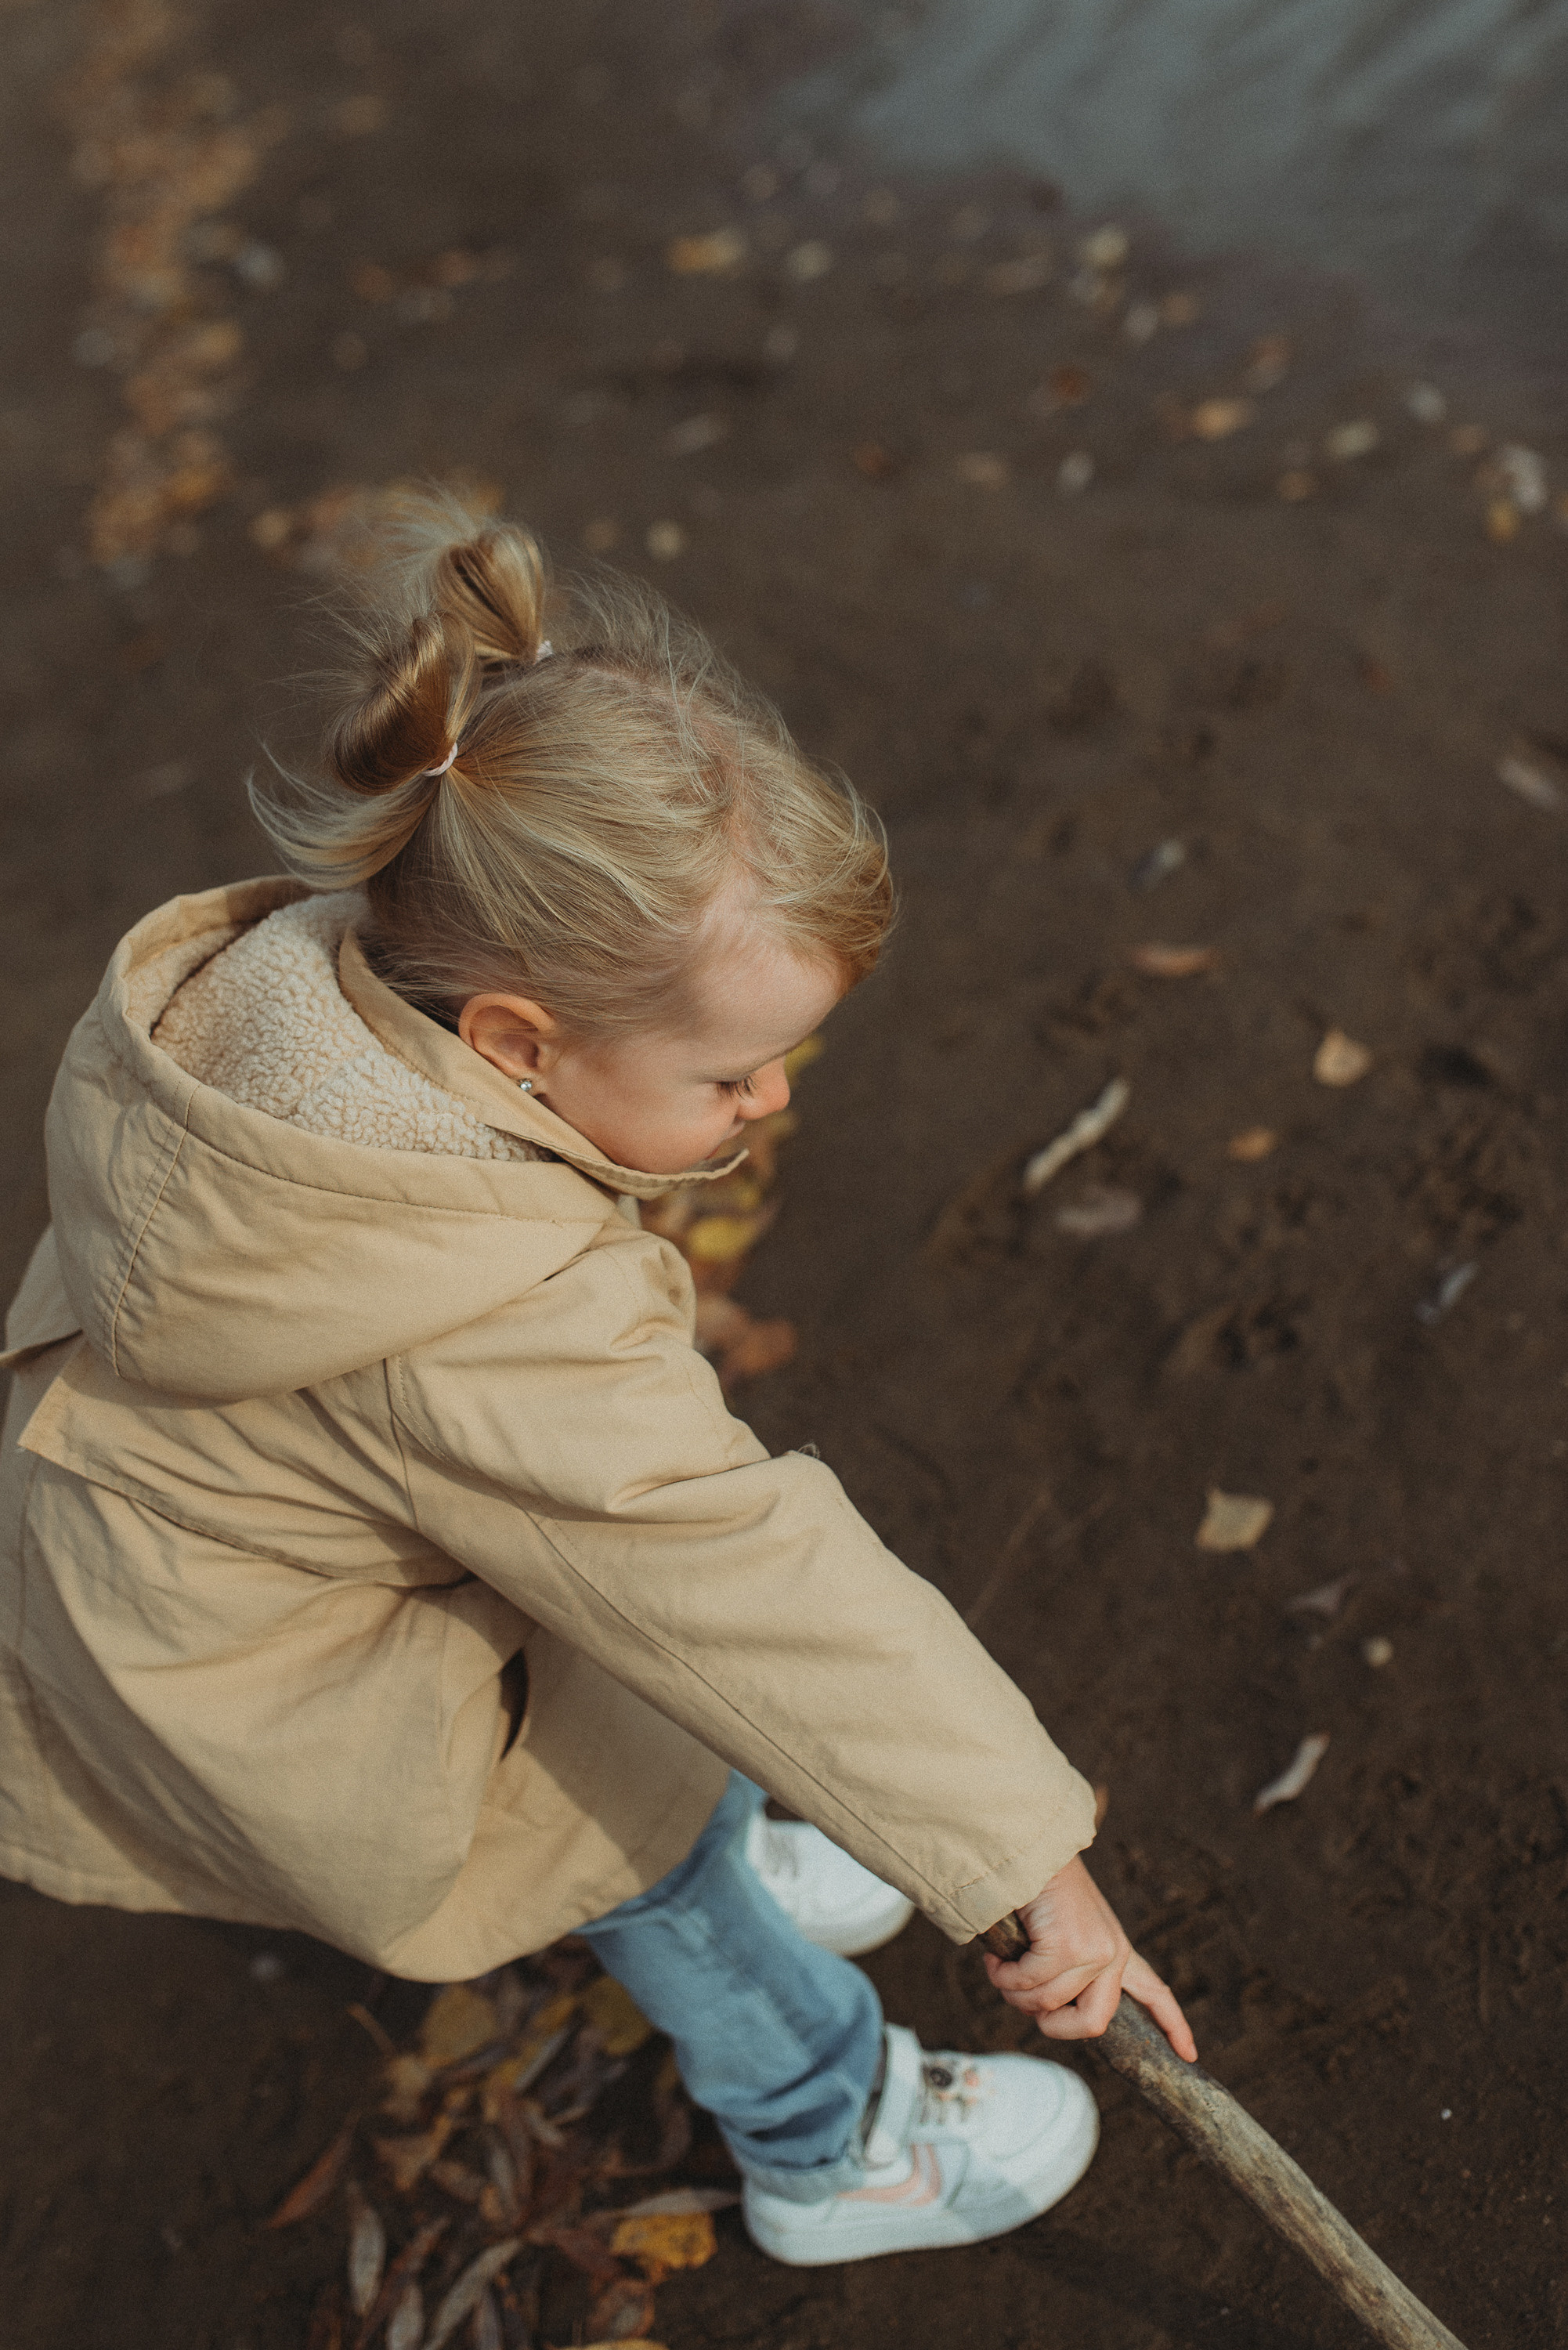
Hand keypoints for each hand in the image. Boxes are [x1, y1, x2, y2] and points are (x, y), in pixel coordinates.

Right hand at [981, 1855, 1196, 2061]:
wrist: (1027, 1849)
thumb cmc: (1034, 1891)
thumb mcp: (1061, 1933)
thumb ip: (1065, 1972)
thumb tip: (1043, 2011)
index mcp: (1115, 1949)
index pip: (1155, 1991)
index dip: (1173, 2025)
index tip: (1190, 2054)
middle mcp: (1112, 1953)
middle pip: (1093, 2023)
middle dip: (1053, 2026)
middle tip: (1023, 2000)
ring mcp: (1093, 1951)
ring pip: (1047, 2004)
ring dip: (1013, 1992)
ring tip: (1001, 1966)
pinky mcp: (1068, 1946)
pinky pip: (1027, 1983)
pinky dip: (1003, 1976)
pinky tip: (995, 1959)